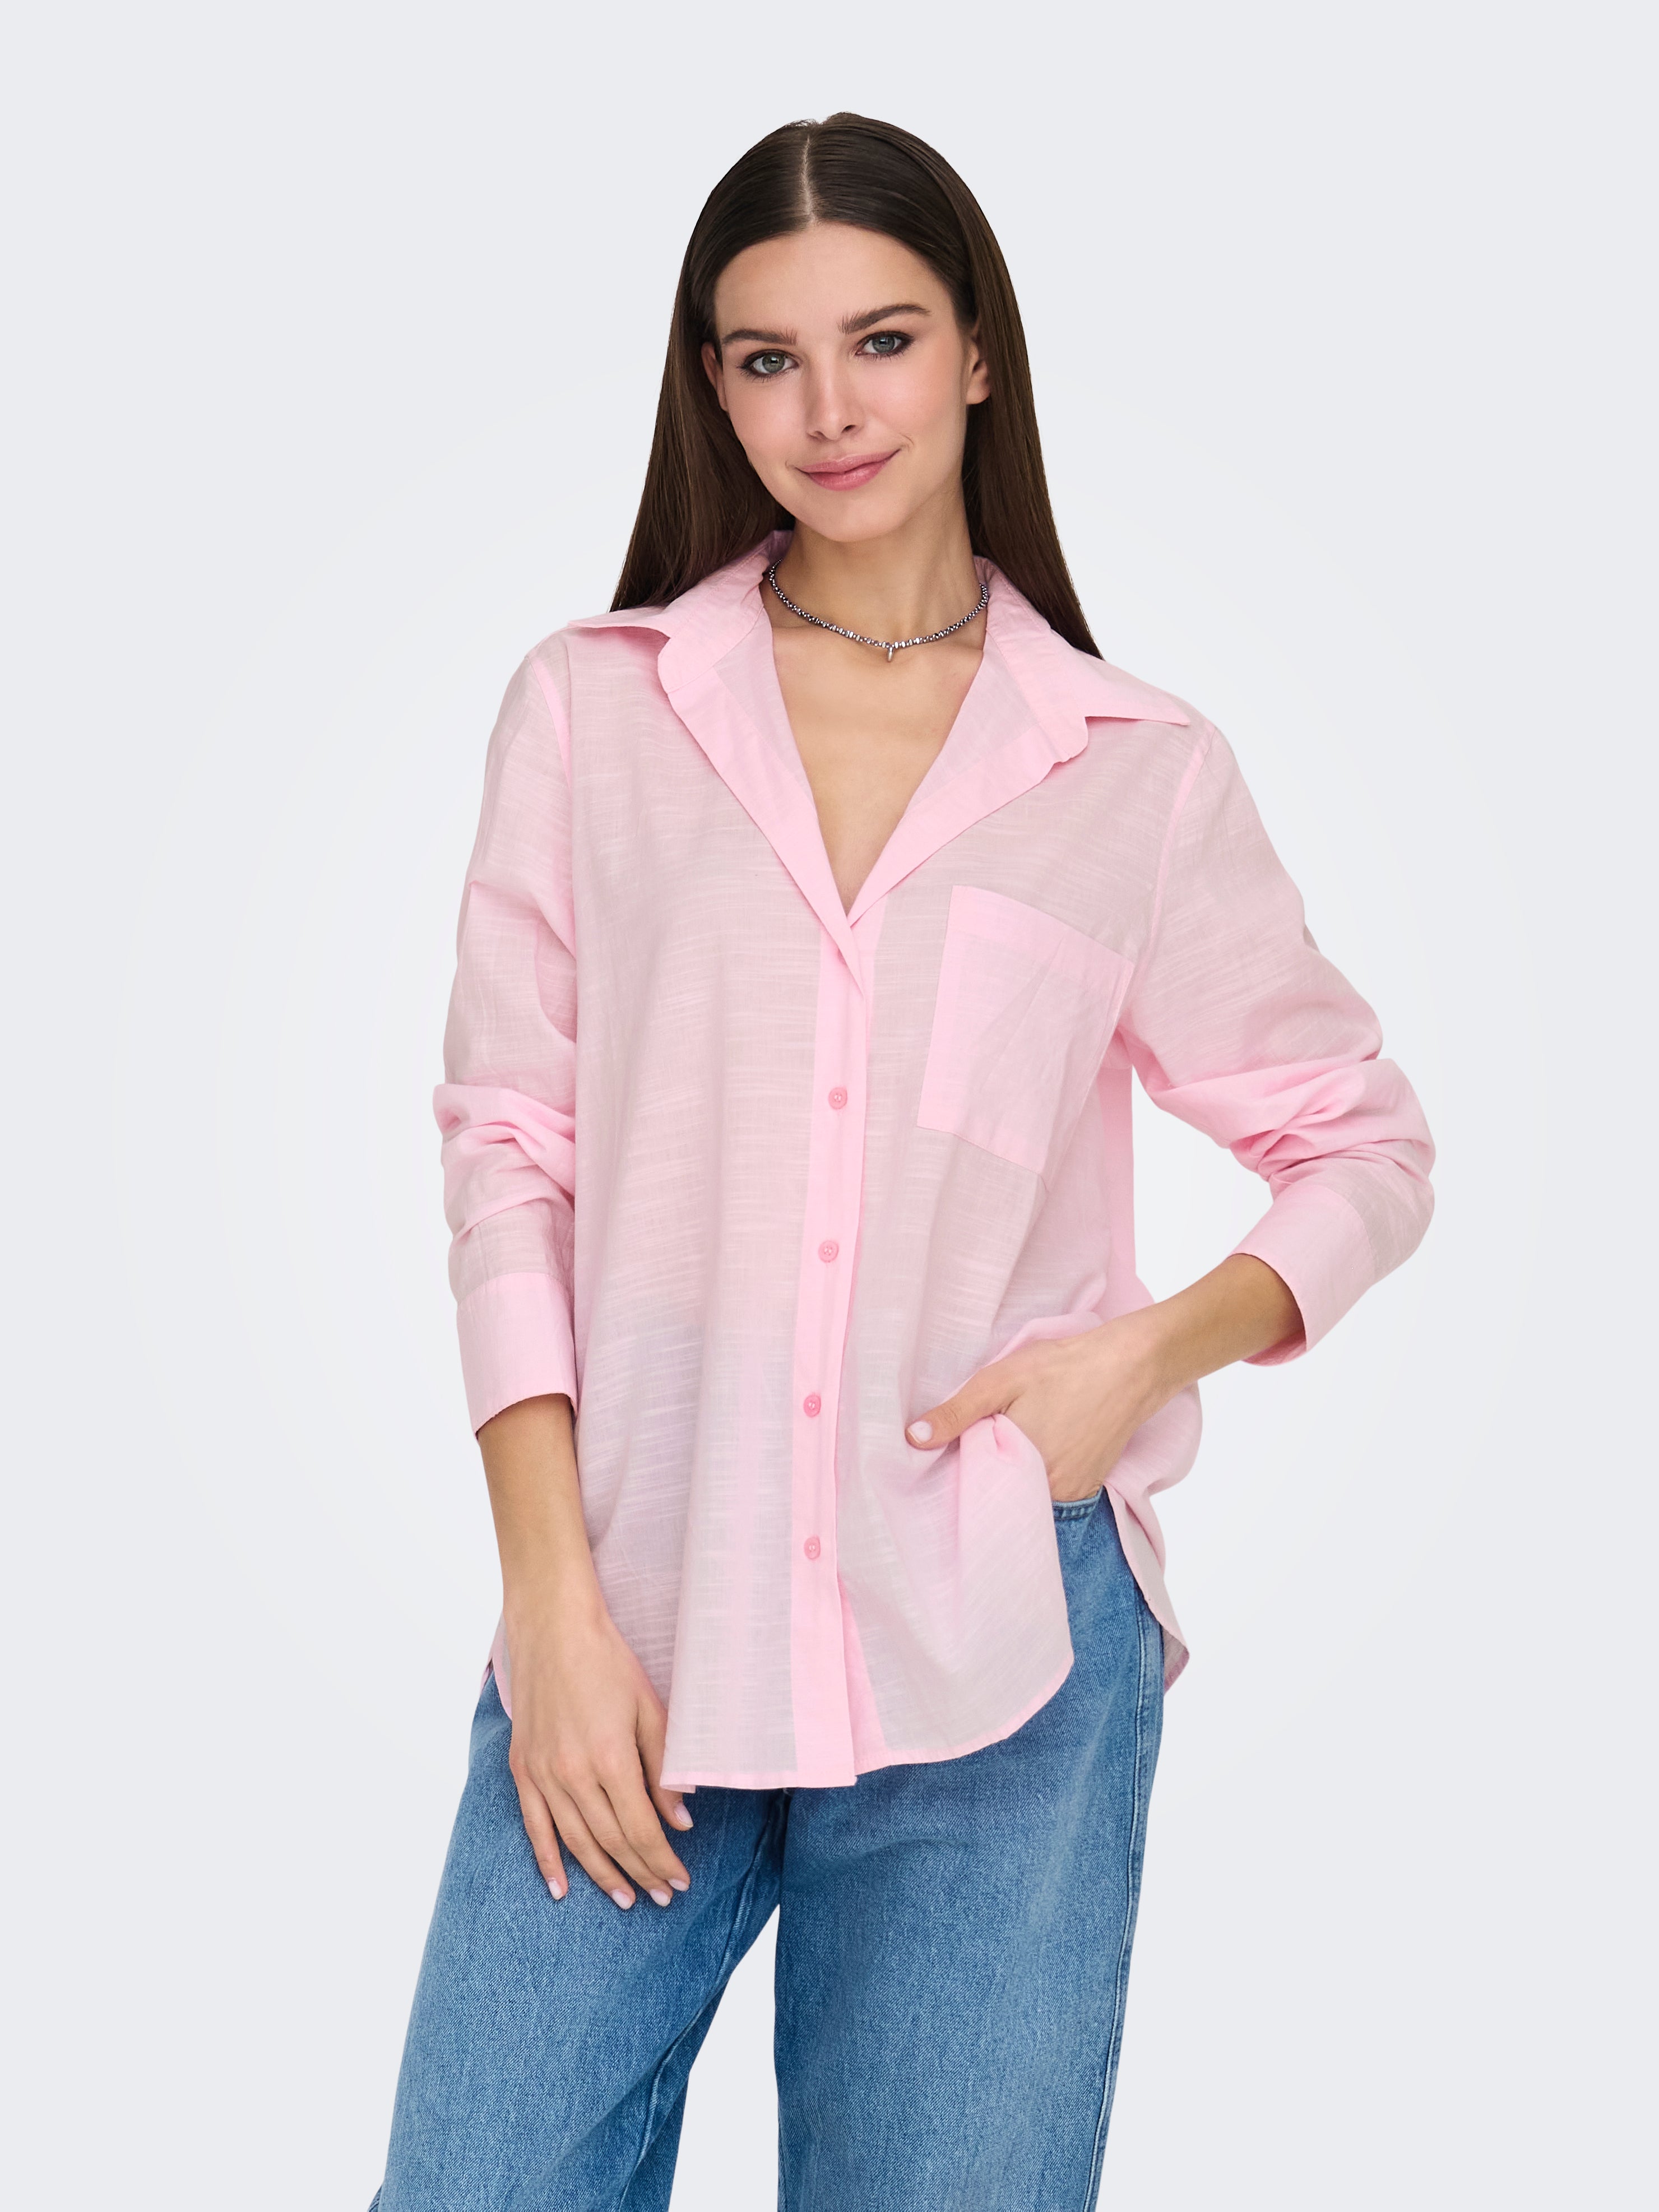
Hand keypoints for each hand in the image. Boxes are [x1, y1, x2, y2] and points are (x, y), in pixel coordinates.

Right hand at [504, 1589, 694, 1910]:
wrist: (554, 1630)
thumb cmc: (609, 1663)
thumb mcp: (650, 1709)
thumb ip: (664, 1768)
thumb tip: (680, 1821)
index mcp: (610, 1758)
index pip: (641, 1829)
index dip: (661, 1860)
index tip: (680, 1881)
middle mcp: (573, 1774)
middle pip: (611, 1841)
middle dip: (640, 1873)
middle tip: (661, 1897)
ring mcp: (543, 1774)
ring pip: (575, 1841)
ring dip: (602, 1874)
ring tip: (625, 1899)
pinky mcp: (523, 1768)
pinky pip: (534, 1825)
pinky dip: (547, 1860)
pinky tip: (561, 1888)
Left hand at [906, 1309, 1169, 1501]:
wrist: (1130, 1366)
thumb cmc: (1064, 1369)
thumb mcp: (999, 1380)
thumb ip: (956, 1413)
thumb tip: (912, 1440)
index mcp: (1019, 1466)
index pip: (973, 1491)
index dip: (958, 1478)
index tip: (947, 1462)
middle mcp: (1047, 1491)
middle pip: (1000, 1498)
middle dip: (983, 1481)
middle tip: (973, 1450)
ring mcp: (1072, 1493)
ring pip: (1025, 1497)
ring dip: (1011, 1481)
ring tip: (1005, 1446)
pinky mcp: (1088, 1487)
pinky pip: (1050, 1496)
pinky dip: (1036, 1480)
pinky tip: (1033, 1450)